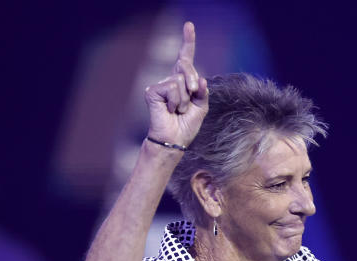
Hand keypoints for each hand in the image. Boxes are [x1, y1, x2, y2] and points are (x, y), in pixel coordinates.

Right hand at [145, 21, 208, 147]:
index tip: (189, 25)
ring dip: (185, 100)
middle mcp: (171, 80)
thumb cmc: (187, 125)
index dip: (188, 42)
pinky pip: (172, 88)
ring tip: (179, 110)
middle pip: (185, 66)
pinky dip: (177, 102)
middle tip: (192, 97)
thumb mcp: (201, 108)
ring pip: (180, 81)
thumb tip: (201, 79)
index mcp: (183, 82)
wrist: (174, 139)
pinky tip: (170, 110)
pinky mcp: (153, 91)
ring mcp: (161, 85)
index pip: (185, 59)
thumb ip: (202, 92)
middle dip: (193, 82)